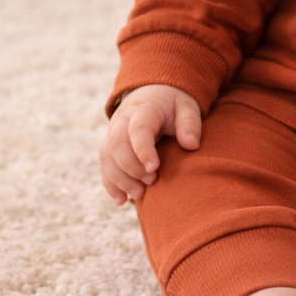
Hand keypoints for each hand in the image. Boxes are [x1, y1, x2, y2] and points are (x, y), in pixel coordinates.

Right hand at [99, 84, 201, 203]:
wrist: (153, 95)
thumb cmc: (172, 104)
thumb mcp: (186, 106)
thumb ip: (190, 123)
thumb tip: (191, 145)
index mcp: (143, 110)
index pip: (137, 130)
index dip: (142, 150)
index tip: (154, 168)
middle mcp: (122, 121)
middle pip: (116, 145)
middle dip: (130, 168)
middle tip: (150, 181)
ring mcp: (112, 134)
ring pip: (107, 158)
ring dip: (120, 179)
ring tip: (139, 195)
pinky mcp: (109, 147)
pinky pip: (104, 167)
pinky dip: (110, 184)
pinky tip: (121, 200)